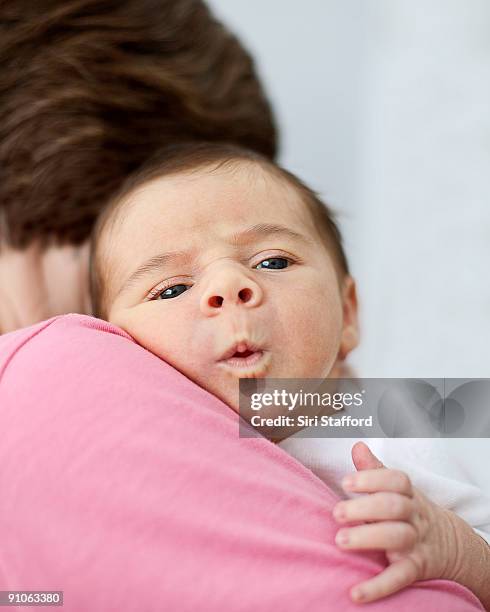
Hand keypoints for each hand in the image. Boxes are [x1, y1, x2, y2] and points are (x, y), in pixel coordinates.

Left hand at [333, 441, 457, 603]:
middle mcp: (413, 515)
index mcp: (408, 493)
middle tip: (337, 512)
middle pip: (393, 507)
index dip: (372, 479)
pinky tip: (355, 592)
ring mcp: (416, 542)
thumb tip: (357, 445)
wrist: (449, 544)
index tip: (346, 482)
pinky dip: (378, 586)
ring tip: (340, 541)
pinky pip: (399, 577)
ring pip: (397, 537)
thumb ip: (375, 469)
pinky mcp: (415, 569)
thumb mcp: (397, 489)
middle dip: (364, 508)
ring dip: (368, 538)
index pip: (396, 480)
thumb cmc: (409, 511)